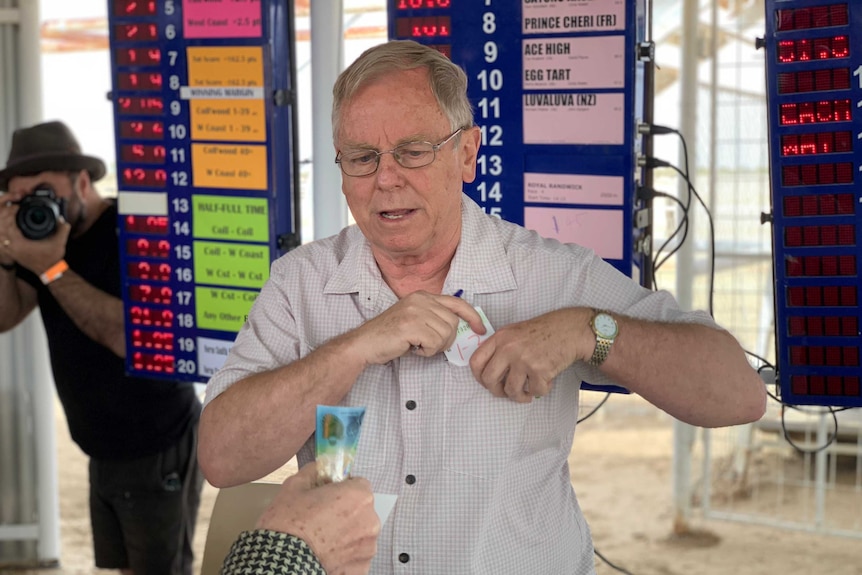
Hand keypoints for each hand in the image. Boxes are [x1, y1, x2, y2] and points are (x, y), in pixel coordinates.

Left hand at [0, 199, 68, 273]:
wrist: (49, 271)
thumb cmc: (52, 258)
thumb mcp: (59, 241)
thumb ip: (62, 228)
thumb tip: (61, 218)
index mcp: (19, 243)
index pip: (8, 223)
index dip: (12, 212)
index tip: (18, 207)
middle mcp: (12, 247)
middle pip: (1, 226)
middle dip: (6, 216)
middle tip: (14, 210)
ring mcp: (10, 251)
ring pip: (1, 233)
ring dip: (5, 223)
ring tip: (12, 217)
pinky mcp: (11, 252)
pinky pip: (3, 239)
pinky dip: (6, 231)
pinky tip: (12, 227)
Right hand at [256, 462, 379, 574]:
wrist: (283, 563)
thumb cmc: (289, 523)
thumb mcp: (295, 486)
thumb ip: (313, 472)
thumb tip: (320, 468)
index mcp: (359, 496)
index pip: (359, 484)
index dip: (344, 488)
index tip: (329, 496)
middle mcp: (370, 521)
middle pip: (362, 510)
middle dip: (347, 512)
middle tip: (322, 519)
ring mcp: (368, 548)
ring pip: (360, 534)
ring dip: (347, 534)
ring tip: (323, 540)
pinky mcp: (362, 569)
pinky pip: (356, 556)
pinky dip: (345, 555)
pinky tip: (326, 554)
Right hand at [349, 290, 484, 364]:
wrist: (365, 343)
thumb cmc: (390, 335)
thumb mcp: (415, 318)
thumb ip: (435, 317)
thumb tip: (459, 326)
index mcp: (423, 296)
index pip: (457, 302)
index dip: (472, 316)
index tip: (480, 328)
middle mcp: (421, 300)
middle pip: (453, 323)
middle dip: (446, 339)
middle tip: (428, 345)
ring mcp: (415, 311)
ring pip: (446, 334)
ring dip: (435, 347)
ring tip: (418, 345)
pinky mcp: (411, 326)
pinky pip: (435, 343)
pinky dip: (427, 352)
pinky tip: (413, 348)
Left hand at [469, 308, 592, 402]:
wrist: (570, 329)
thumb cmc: (544, 331)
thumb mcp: (515, 332)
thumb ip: (500, 347)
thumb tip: (488, 372)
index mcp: (500, 338)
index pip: (476, 361)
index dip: (478, 377)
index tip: (486, 382)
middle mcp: (509, 348)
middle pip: (489, 380)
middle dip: (497, 391)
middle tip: (506, 392)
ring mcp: (524, 360)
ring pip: (511, 390)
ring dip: (519, 396)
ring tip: (527, 393)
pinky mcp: (540, 370)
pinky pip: (535, 391)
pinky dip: (540, 391)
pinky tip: (545, 382)